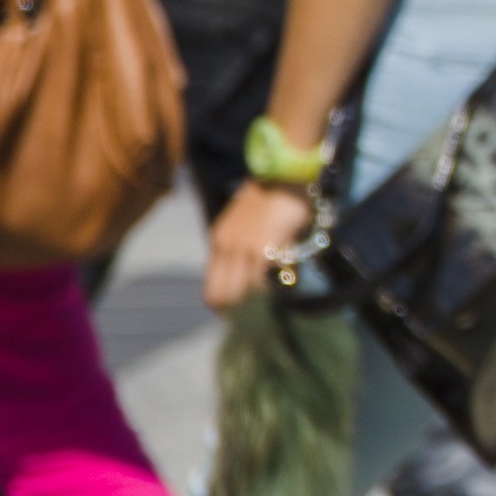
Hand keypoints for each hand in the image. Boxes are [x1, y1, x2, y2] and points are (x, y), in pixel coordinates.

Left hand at [205, 180, 310, 316]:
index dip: (222, 306)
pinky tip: (282, 290)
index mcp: (219, 241)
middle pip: (222, 295)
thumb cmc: (269, 195)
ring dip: (254, 304)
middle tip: (251, 321)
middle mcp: (227, 248)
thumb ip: (244, 246)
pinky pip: (264, 281)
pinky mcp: (266, 249)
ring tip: (268, 308)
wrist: (283, 174)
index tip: (236, 315)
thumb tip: (253, 270)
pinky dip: (272, 290)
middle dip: (235, 313)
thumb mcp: (245, 222)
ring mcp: (245, 250)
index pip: (212, 287)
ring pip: (242, 293)